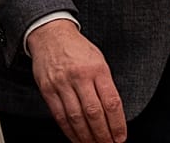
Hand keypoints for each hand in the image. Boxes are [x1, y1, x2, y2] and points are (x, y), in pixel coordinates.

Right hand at [27, 19, 125, 142]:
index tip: (121, 136)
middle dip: (103, 134)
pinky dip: (68, 130)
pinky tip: (76, 138)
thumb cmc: (78, 49)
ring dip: (86, 136)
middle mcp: (80, 77)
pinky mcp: (48, 90)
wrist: (51, 36)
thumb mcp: (99, 61)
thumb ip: (105, 84)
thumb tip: (113, 111)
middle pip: (94, 113)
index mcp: (98, 69)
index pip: (111, 102)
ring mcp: (62, 84)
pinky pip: (59, 116)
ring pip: (76, 117)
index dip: (117, 123)